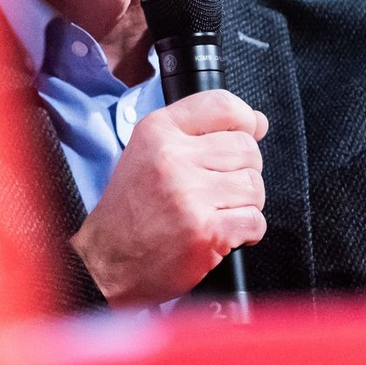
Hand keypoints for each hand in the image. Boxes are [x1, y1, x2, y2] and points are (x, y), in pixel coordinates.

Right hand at [69, 89, 267, 307]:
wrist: (107, 259)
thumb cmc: (130, 209)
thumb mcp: (148, 151)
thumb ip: (197, 132)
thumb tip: (258, 122)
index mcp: (157, 131)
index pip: (221, 105)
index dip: (245, 118)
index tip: (249, 131)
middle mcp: (172, 157)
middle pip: (247, 148)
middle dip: (243, 170)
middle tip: (219, 187)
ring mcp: (189, 194)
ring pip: (254, 186)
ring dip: (245, 203)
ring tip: (216, 211)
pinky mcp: (205, 231)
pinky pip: (254, 221)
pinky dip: (246, 231)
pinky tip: (221, 232)